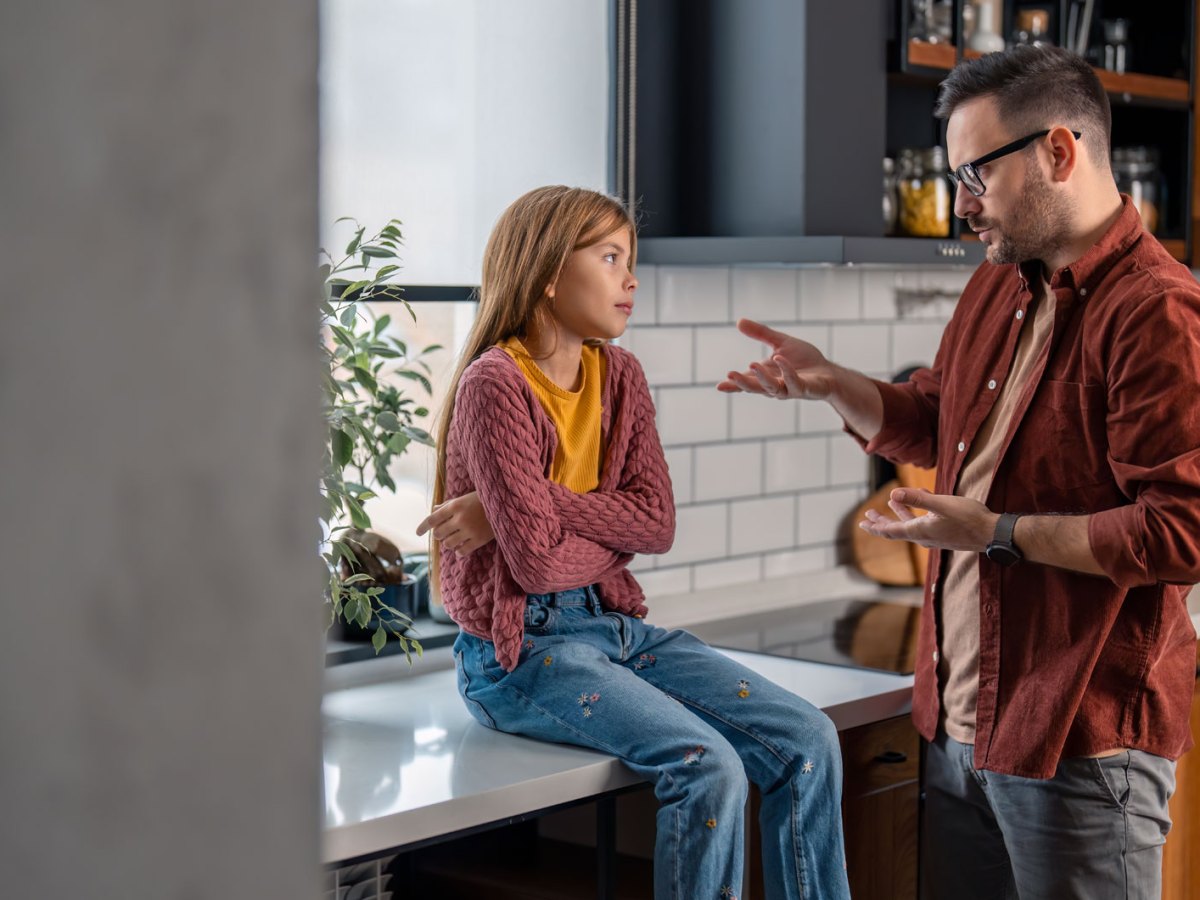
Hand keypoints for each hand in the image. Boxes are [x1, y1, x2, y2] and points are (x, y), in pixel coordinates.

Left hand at [416, 491, 495, 555]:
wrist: (506, 505)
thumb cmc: (482, 500)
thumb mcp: (464, 498)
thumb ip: (448, 505)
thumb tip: (434, 509)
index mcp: (455, 506)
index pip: (432, 519)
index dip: (423, 527)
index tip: (417, 533)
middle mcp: (460, 518)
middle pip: (438, 533)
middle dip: (439, 534)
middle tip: (444, 532)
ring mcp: (470, 530)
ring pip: (448, 544)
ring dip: (448, 543)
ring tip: (454, 538)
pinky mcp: (479, 540)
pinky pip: (461, 551)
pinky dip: (458, 551)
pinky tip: (461, 546)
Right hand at [716, 318, 836, 399]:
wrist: (828, 372)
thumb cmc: (803, 361)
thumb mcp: (780, 343)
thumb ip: (761, 334)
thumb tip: (739, 321)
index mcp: (766, 376)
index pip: (747, 381)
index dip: (734, 385)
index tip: (719, 386)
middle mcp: (775, 386)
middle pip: (755, 388)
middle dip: (742, 383)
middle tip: (730, 374)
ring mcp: (789, 389)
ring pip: (772, 388)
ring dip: (761, 378)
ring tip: (752, 364)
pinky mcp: (804, 389)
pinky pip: (793, 382)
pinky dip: (786, 371)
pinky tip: (779, 358)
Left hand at [858, 488, 998, 552]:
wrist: (993, 534)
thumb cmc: (969, 519)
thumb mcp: (942, 504)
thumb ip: (918, 499)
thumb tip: (893, 493)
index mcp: (920, 531)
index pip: (890, 531)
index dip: (875, 527)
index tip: (862, 523)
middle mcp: (924, 537)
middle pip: (897, 529)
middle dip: (881, 522)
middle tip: (868, 515)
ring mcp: (934, 536)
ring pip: (910, 525)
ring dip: (899, 514)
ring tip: (889, 504)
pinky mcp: (944, 533)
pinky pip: (924, 522)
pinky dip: (917, 512)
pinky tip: (921, 496)